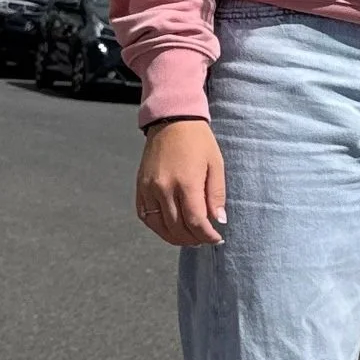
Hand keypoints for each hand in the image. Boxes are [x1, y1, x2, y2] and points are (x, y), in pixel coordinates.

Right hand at [136, 118, 226, 244]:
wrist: (172, 120)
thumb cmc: (198, 141)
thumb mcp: (216, 164)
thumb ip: (216, 194)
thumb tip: (219, 221)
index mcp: (186, 182)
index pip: (196, 221)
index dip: (207, 235)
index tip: (217, 239)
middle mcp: (164, 188)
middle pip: (177, 228)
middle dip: (194, 239)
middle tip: (205, 239)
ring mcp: (148, 188)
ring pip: (160, 226)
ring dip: (176, 237)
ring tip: (190, 237)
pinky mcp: (140, 187)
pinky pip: (146, 216)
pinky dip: (158, 227)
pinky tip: (170, 228)